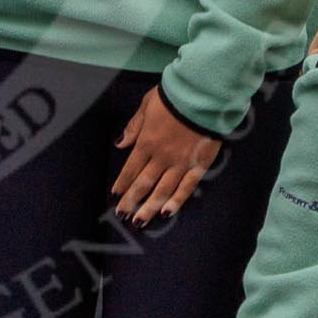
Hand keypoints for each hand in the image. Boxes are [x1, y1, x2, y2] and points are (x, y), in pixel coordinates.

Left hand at [110, 87, 221, 224]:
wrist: (202, 96)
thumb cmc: (172, 98)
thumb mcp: (146, 106)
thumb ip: (134, 127)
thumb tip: (120, 144)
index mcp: (147, 142)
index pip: (131, 168)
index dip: (122, 183)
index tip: (115, 195)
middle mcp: (161, 157)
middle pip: (144, 183)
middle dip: (131, 201)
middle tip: (122, 216)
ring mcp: (181, 163)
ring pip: (162, 190)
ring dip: (150, 207)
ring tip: (140, 221)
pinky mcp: (199, 166)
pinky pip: (186, 187)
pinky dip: (176, 201)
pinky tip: (167, 212)